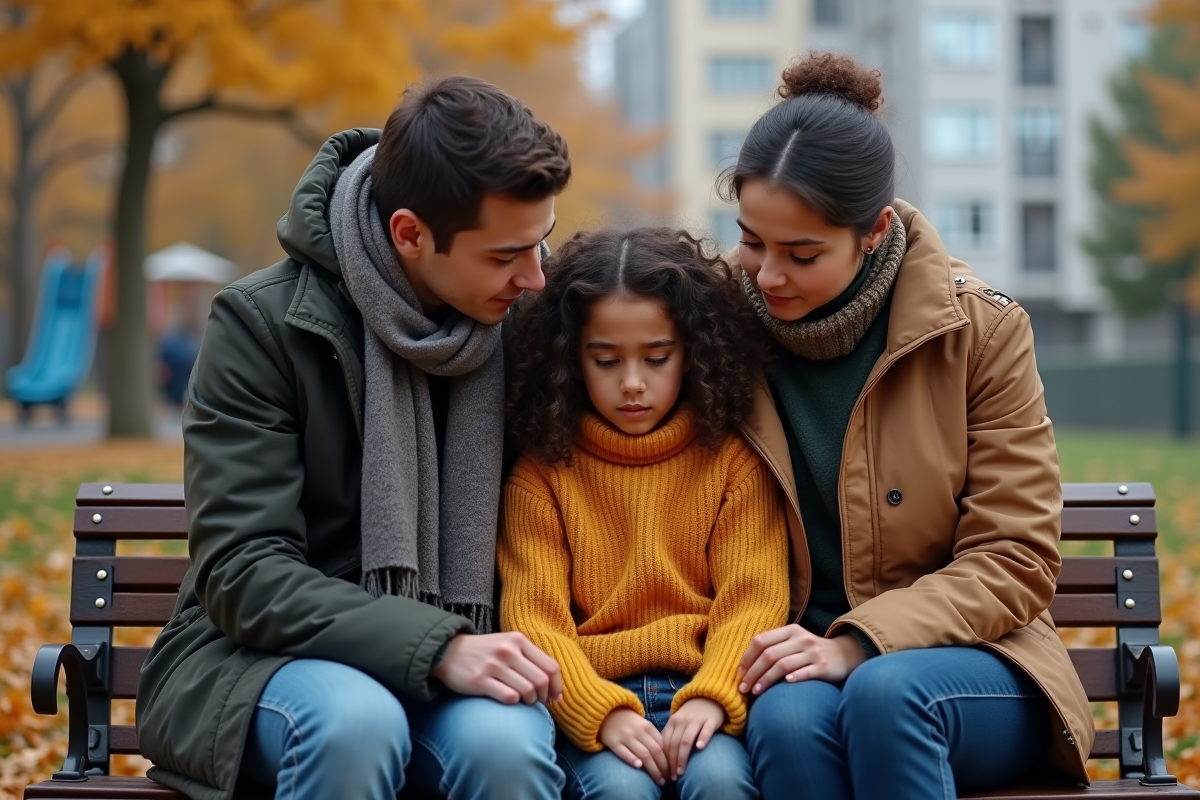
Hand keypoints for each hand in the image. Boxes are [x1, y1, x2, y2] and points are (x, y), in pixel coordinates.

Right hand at [431, 632, 562, 704]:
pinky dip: (514, 702)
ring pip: (527, 691)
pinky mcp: (480, 680)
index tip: (555, 697)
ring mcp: (493, 665)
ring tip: (524, 701)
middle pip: (541, 681)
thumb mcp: (508, 645)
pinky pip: (509, 697)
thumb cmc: (485, 652)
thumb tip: (555, 689)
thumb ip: (531, 659)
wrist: (448, 652)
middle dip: (544, 696)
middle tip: (538, 702)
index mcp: (518, 640)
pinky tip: (509, 699)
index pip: (550, 666)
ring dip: (529, 701)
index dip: (556, 686)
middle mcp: (508, 650)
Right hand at [598, 707, 669, 786]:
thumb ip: (654, 738)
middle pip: (655, 751)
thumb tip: (668, 757)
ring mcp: (625, 736)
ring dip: (653, 770)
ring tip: (659, 781)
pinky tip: (639, 767)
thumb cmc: (629, 723)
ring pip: (643, 754)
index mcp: (647, 726)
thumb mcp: (643, 725)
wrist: (607, 713)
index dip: (669, 760)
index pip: (662, 745)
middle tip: (667, 780)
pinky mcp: (613, 742)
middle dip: (663, 768)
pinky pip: (624, 752)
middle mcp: (638, 731)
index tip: (671, 771)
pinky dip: (632, 759)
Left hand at [662, 697, 724, 779]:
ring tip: (681, 772)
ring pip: (686, 740)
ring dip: (682, 757)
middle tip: (673, 777)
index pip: (665, 743)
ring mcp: (696, 720)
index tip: (664, 773)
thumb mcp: (678, 723)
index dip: (664, 759)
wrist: (709, 698)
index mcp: (673, 722)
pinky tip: (700, 748)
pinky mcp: (710, 720)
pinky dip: (702, 738)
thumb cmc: (691, 716)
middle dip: (672, 763)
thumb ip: (670, 736)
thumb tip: (660, 758)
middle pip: (674, 744)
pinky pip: (706, 730)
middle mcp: (683, 720)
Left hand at [738, 626, 867, 694]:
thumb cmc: (811, 651)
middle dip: (753, 672)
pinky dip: (793, 678)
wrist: (844, 654)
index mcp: (790, 631)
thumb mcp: (794, 642)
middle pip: (769, 655)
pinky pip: (805, 672)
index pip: (761, 641)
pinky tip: (783, 685)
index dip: (747, 657)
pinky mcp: (824, 666)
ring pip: (783, 665)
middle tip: (743, 688)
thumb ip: (774, 647)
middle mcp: (801, 639)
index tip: (740, 673)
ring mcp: (813, 652)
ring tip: (755, 692)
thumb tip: (745, 666)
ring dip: (766, 679)